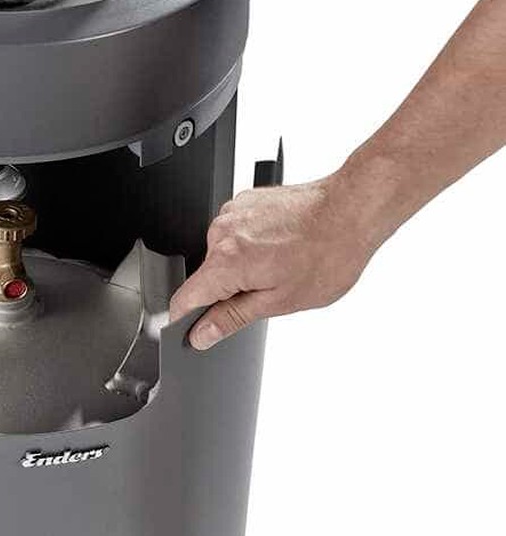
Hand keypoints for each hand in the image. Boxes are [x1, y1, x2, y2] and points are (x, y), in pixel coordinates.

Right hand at [169, 172, 381, 350]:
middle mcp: (221, 232)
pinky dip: (251, 245)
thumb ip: (232, 318)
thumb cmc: (328, 253)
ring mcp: (231, 212)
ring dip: (241, 267)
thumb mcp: (280, 301)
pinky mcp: (243, 202)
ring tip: (281, 264)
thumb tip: (202, 334)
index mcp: (227, 260)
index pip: (184, 299)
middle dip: (227, 291)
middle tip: (268, 291)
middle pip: (205, 277)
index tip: (192, 331)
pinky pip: (234, 235)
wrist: (353, 209)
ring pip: (221, 256)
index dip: (185, 320)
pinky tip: (280, 246)